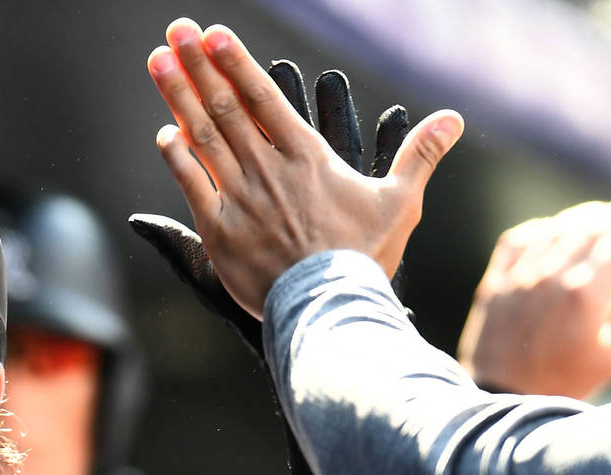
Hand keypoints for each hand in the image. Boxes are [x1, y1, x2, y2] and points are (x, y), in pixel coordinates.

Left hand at [145, 20, 463, 317]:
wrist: (330, 307)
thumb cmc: (364, 257)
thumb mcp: (400, 203)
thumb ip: (419, 155)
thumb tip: (453, 119)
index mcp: (306, 156)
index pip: (264, 97)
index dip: (236, 62)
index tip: (212, 35)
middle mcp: (267, 169)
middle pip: (225, 106)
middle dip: (198, 65)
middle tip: (175, 30)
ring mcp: (239, 198)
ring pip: (202, 137)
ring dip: (177, 97)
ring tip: (157, 62)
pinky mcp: (219, 231)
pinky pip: (191, 186)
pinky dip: (176, 158)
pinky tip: (164, 134)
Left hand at [456, 199, 610, 398]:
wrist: (501, 399)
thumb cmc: (561, 385)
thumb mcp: (610, 361)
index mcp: (585, 294)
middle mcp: (551, 277)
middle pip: (590, 228)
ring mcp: (519, 278)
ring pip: (554, 230)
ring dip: (581, 218)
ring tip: (599, 216)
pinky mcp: (494, 285)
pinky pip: (516, 242)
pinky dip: (538, 231)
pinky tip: (550, 231)